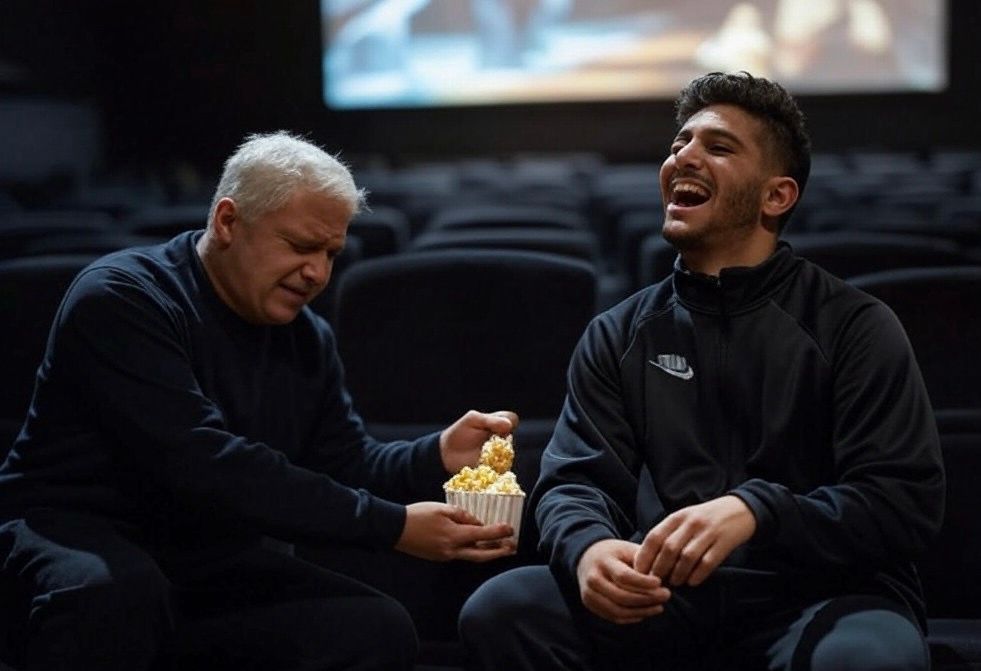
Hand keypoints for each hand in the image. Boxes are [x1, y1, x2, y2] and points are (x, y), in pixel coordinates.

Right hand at [395, 501, 516, 561]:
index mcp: (454, 536)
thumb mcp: (442, 509)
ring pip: (471, 556)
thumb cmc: (418, 515)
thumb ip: (462, 515)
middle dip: (499, 552)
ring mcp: (446, 556)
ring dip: (487, 552)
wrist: (396, 529)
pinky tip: (477, 544)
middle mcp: (452, 550)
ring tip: (500, 547)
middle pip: (481, 555)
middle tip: (512, 547)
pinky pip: (460, 554)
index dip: (499, 532)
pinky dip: (472, 550)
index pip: (482, 534)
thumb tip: (477, 522)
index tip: (511, 529)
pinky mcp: (440, 557)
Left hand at [439, 409, 518, 474]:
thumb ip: (490, 420)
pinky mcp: (495, 466)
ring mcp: (499, 452)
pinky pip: (503, 467)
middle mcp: (501, 437)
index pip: (512, 419)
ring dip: (498, 453)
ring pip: (509, 453)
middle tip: (487, 441)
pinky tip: (484, 463)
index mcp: (497, 422)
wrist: (446, 453)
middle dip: (501, 439)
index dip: (506, 422)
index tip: (494, 427)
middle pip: (512, 436)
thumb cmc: (459, 432)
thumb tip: (509, 424)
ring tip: (482, 453)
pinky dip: (496, 466)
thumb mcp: (472, 419)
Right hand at [576, 539, 670, 623]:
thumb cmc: (614, 553)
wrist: (587, 557)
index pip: (624, 576)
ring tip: (659, 607)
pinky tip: (645, 612)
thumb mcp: (627, 549)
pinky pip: (613, 617)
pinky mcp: (590, 604)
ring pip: (618, 610)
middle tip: (666, 595)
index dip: (643, 583)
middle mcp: (593, 579)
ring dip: (642, 611)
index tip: (660, 583)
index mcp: (603, 561)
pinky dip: (632, 617)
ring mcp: (589, 594)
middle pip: (622, 596)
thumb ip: (643, 560)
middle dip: (647, 599)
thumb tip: (664, 576)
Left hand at [634, 495, 755, 586]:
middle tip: (655, 582)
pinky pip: (708, 562)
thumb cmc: (706, 518)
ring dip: (678, 574)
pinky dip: (697, 575)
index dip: (644, 556)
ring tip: (674, 583)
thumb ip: (668, 533)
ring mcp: (708, 532)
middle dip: (659, 568)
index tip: (638, 572)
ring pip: (687, 557)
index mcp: (678, 516)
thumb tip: (646, 558)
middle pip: (668, 549)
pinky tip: (692, 582)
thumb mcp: (685, 518)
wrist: (740, 510)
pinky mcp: (724, 542)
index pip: (654, 537)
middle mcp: (691, 523)